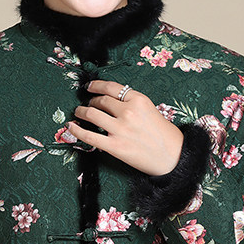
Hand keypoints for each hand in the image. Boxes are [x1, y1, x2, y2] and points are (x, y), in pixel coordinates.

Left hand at [68, 79, 183, 175]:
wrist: (173, 157)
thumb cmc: (164, 135)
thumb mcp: (151, 110)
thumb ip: (132, 103)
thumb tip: (111, 101)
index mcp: (138, 100)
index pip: (111, 87)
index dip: (96, 86)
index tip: (90, 87)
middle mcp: (128, 112)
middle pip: (101, 101)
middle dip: (91, 101)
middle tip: (87, 104)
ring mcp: (120, 129)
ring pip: (92, 114)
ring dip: (81, 112)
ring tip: (78, 113)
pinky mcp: (115, 146)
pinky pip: (89, 136)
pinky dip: (76, 131)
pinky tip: (71, 127)